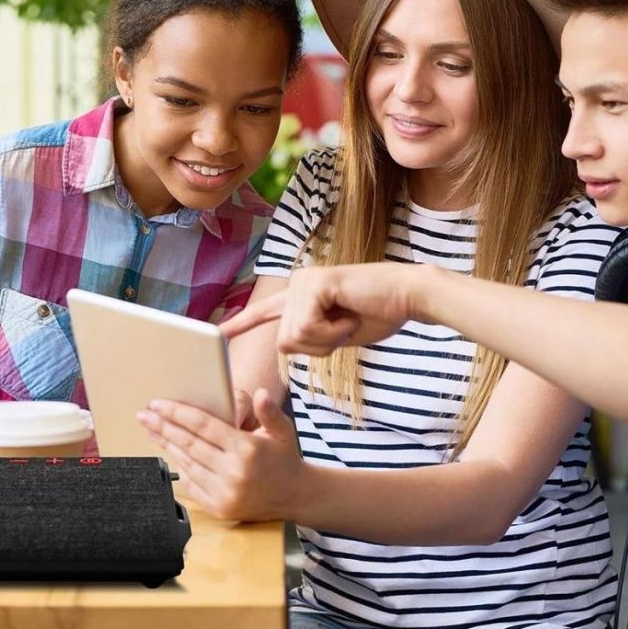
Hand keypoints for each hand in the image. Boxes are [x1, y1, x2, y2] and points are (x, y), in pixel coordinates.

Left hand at [137, 388, 303, 521]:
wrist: (296, 496)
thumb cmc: (284, 459)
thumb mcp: (283, 431)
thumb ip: (270, 411)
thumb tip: (261, 393)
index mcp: (247, 450)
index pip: (204, 426)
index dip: (178, 413)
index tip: (158, 404)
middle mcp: (234, 473)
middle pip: (189, 444)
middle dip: (163, 427)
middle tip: (144, 415)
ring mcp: (225, 494)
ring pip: (187, 464)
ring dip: (167, 445)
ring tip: (152, 430)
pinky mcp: (220, 509)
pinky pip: (191, 485)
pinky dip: (179, 467)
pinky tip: (170, 453)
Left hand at [221, 264, 424, 354]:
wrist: (408, 296)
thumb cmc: (379, 314)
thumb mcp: (336, 334)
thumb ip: (311, 338)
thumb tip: (285, 345)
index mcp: (300, 297)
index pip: (265, 313)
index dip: (242, 323)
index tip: (219, 333)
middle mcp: (296, 286)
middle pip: (286, 342)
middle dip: (319, 346)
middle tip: (346, 326)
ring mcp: (303, 282)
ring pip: (295, 337)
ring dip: (327, 339)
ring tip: (349, 317)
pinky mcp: (314, 284)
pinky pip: (307, 327)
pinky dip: (333, 331)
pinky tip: (349, 314)